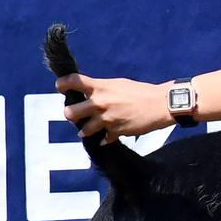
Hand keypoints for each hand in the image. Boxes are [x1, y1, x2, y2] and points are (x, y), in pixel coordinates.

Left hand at [55, 73, 170, 139]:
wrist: (160, 105)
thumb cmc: (141, 91)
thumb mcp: (119, 84)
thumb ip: (102, 89)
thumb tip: (90, 95)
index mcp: (100, 87)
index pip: (73, 82)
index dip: (62, 84)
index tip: (60, 87)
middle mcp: (100, 103)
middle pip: (70, 112)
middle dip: (70, 114)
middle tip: (75, 115)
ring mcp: (106, 119)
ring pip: (83, 130)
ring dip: (85, 130)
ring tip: (90, 128)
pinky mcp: (116, 132)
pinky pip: (103, 139)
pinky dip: (105, 138)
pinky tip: (109, 135)